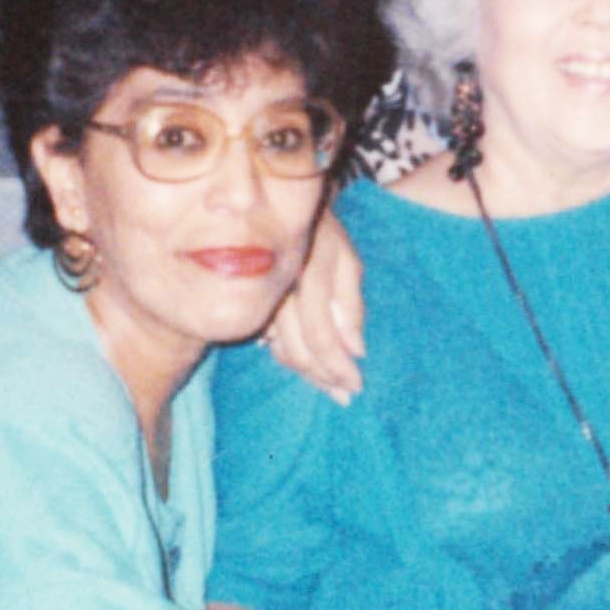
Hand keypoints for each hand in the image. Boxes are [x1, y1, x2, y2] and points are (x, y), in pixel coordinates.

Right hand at [265, 215, 365, 401]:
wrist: (281, 212)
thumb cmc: (325, 236)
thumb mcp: (348, 261)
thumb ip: (352, 304)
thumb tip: (357, 351)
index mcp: (308, 280)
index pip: (322, 338)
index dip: (338, 367)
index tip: (356, 386)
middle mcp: (280, 295)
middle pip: (299, 352)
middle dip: (324, 379)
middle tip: (345, 396)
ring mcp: (262, 302)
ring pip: (282, 351)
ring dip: (307, 375)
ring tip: (331, 389)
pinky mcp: (252, 306)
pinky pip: (270, 342)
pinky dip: (289, 358)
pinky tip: (306, 369)